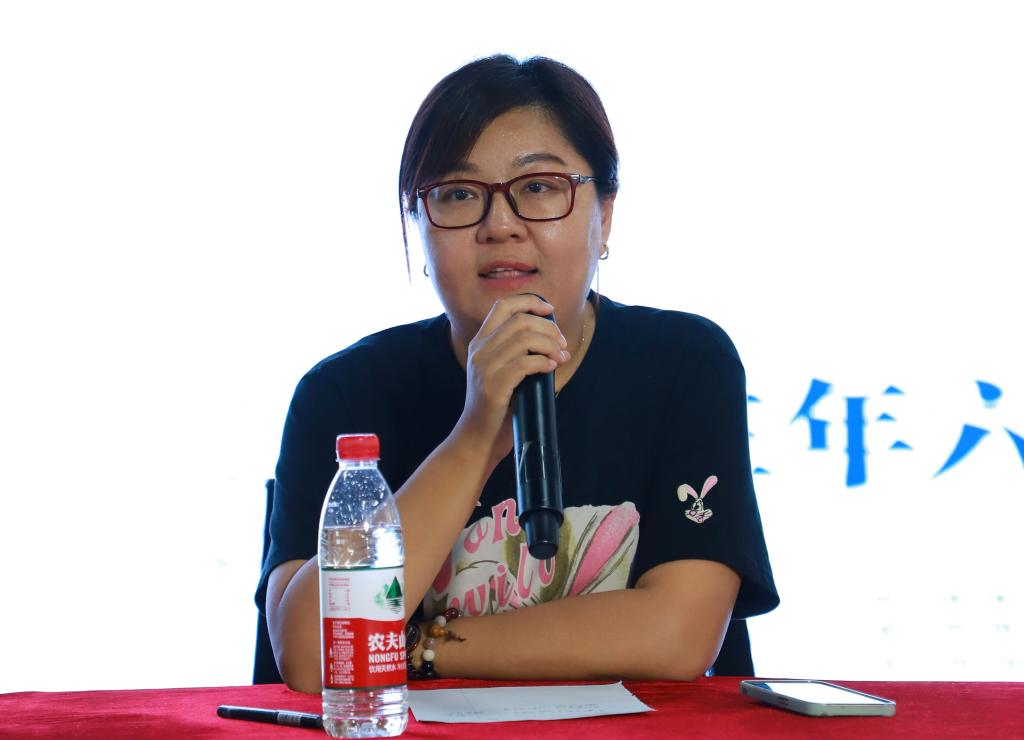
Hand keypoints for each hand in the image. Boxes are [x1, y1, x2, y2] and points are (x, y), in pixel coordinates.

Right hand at [454, 295, 569, 468]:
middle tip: (562, 344)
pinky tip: (552, 367)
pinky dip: (544, 362)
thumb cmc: (497, 407)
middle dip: (548, 328)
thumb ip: (518, 354)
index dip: (529, 301)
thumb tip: (553, 340)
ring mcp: (484, 368)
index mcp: (479, 343)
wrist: (477, 439)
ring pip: (524, 338)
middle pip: (520, 320)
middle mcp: (479, 350)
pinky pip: (525, 363)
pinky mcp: (492, 386)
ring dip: (550, 345)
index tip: (549, 310)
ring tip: (560, 356)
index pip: (502, 306)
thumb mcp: (501, 372)